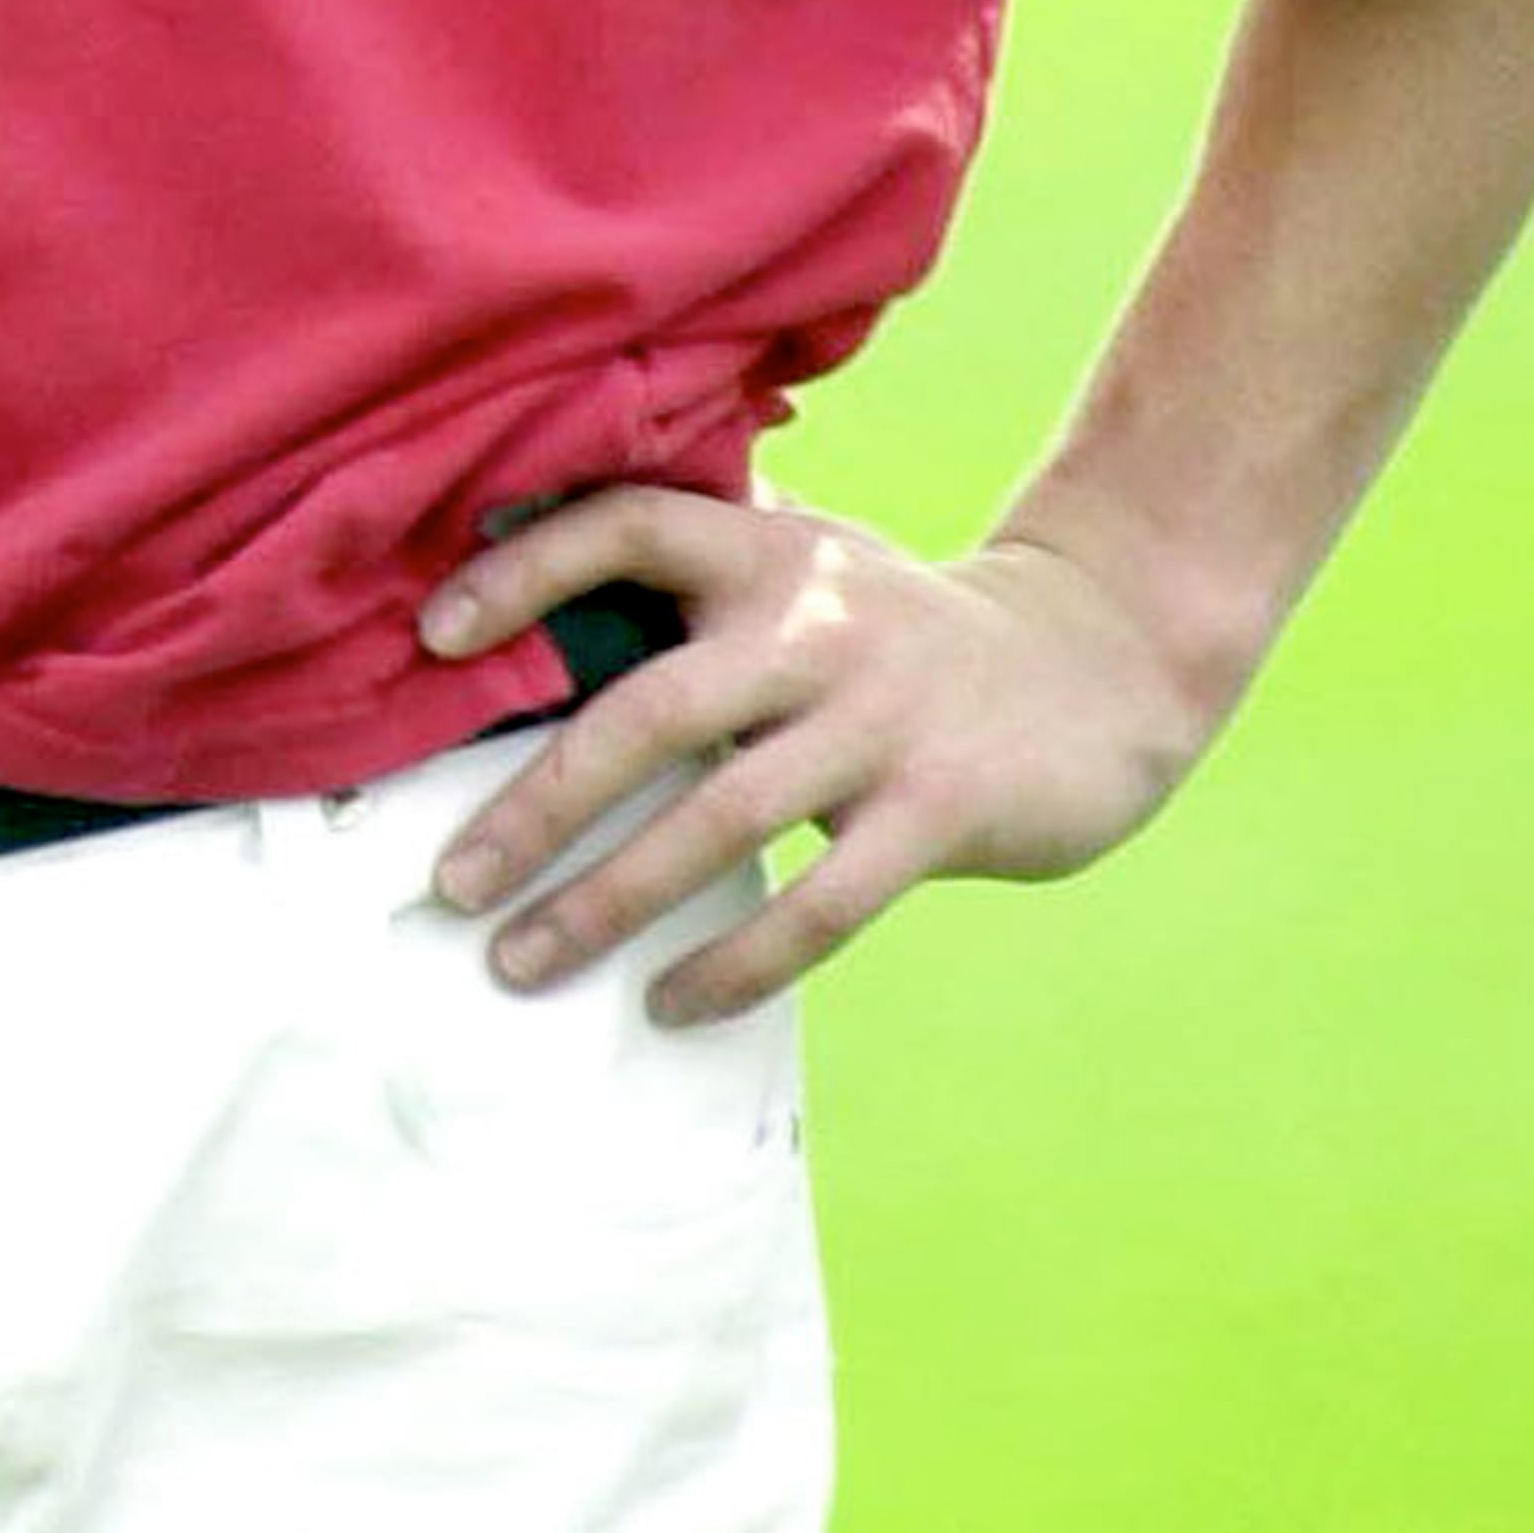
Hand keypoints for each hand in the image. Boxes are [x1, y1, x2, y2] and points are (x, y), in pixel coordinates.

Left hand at [413, 483, 1221, 1021]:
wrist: (1103, 662)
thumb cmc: (903, 628)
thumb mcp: (810, 565)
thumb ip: (698, 572)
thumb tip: (515, 576)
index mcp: (771, 551)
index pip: (629, 527)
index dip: (526, 571)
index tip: (430, 636)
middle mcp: (816, 625)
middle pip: (648, 712)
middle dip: (537, 806)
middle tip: (451, 881)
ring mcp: (879, 720)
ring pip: (718, 822)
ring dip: (607, 903)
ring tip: (520, 963)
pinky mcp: (941, 808)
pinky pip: (819, 905)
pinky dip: (733, 964)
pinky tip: (666, 1005)